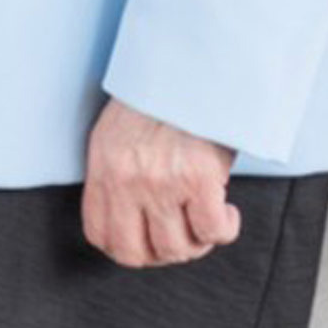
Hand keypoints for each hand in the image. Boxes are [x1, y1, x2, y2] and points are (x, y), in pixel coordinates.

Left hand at [84, 98, 239, 267]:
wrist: (189, 73)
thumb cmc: (157, 103)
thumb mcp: (114, 137)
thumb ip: (114, 177)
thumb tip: (127, 217)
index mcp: (103, 171)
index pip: (101, 235)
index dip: (128, 250)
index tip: (148, 242)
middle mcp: (127, 182)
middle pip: (138, 254)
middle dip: (162, 254)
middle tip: (182, 236)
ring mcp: (162, 184)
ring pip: (178, 248)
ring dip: (197, 242)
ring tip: (204, 218)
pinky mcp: (199, 180)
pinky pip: (213, 232)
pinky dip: (225, 229)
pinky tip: (226, 210)